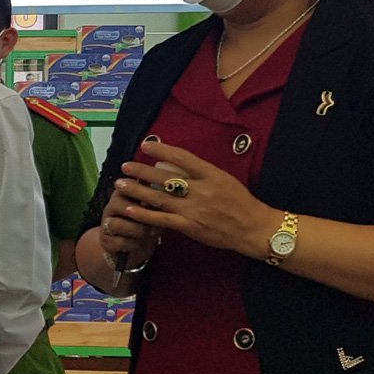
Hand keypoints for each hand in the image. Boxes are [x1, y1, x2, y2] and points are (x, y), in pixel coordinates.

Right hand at [94, 179, 160, 272]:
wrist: (134, 246)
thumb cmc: (147, 223)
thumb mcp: (153, 209)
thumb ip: (157, 198)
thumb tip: (169, 186)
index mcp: (122, 194)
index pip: (126, 186)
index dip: (140, 191)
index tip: (156, 199)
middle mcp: (111, 207)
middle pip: (117, 203)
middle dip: (138, 213)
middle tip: (155, 221)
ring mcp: (106, 225)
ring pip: (116, 224)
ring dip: (137, 230)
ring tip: (151, 234)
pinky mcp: (106, 242)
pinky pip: (118, 242)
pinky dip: (132, 244)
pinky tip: (141, 245)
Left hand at [113, 144, 276, 257]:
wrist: (254, 228)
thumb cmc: (240, 202)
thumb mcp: (224, 179)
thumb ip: (202, 172)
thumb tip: (176, 164)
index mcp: (212, 175)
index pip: (183, 158)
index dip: (162, 150)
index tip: (146, 145)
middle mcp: (202, 190)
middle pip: (165, 178)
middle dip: (141, 171)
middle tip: (125, 166)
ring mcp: (194, 209)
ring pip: (158, 198)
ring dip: (136, 190)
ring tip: (119, 184)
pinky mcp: (189, 226)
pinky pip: (162, 219)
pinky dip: (144, 214)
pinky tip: (129, 209)